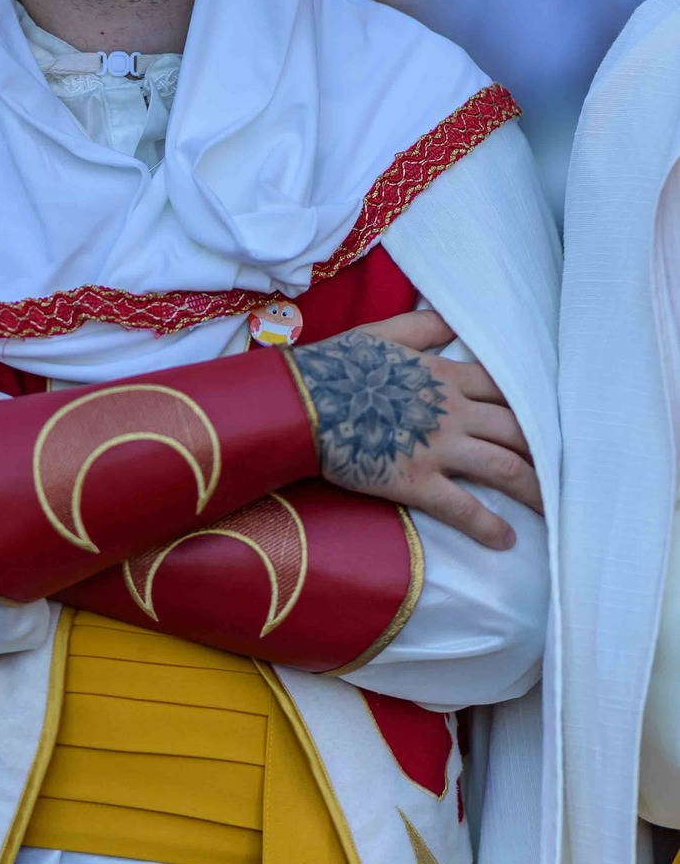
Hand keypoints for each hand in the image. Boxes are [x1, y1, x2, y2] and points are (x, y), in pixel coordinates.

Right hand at [291, 310, 540, 550]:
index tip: (550, 424)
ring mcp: (438, 447)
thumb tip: (453, 322)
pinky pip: (464, 507)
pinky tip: (506, 541)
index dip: (533, 407)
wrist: (298, 402)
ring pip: (506, 468)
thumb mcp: (380, 334)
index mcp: (445, 376)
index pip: (505, 390)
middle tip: (565, 473)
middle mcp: (453, 411)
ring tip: (553, 510)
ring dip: (536, 490)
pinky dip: (489, 526)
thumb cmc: (334, 367)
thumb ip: (422, 327)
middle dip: (548, 452)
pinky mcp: (416, 481)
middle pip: (519, 430)